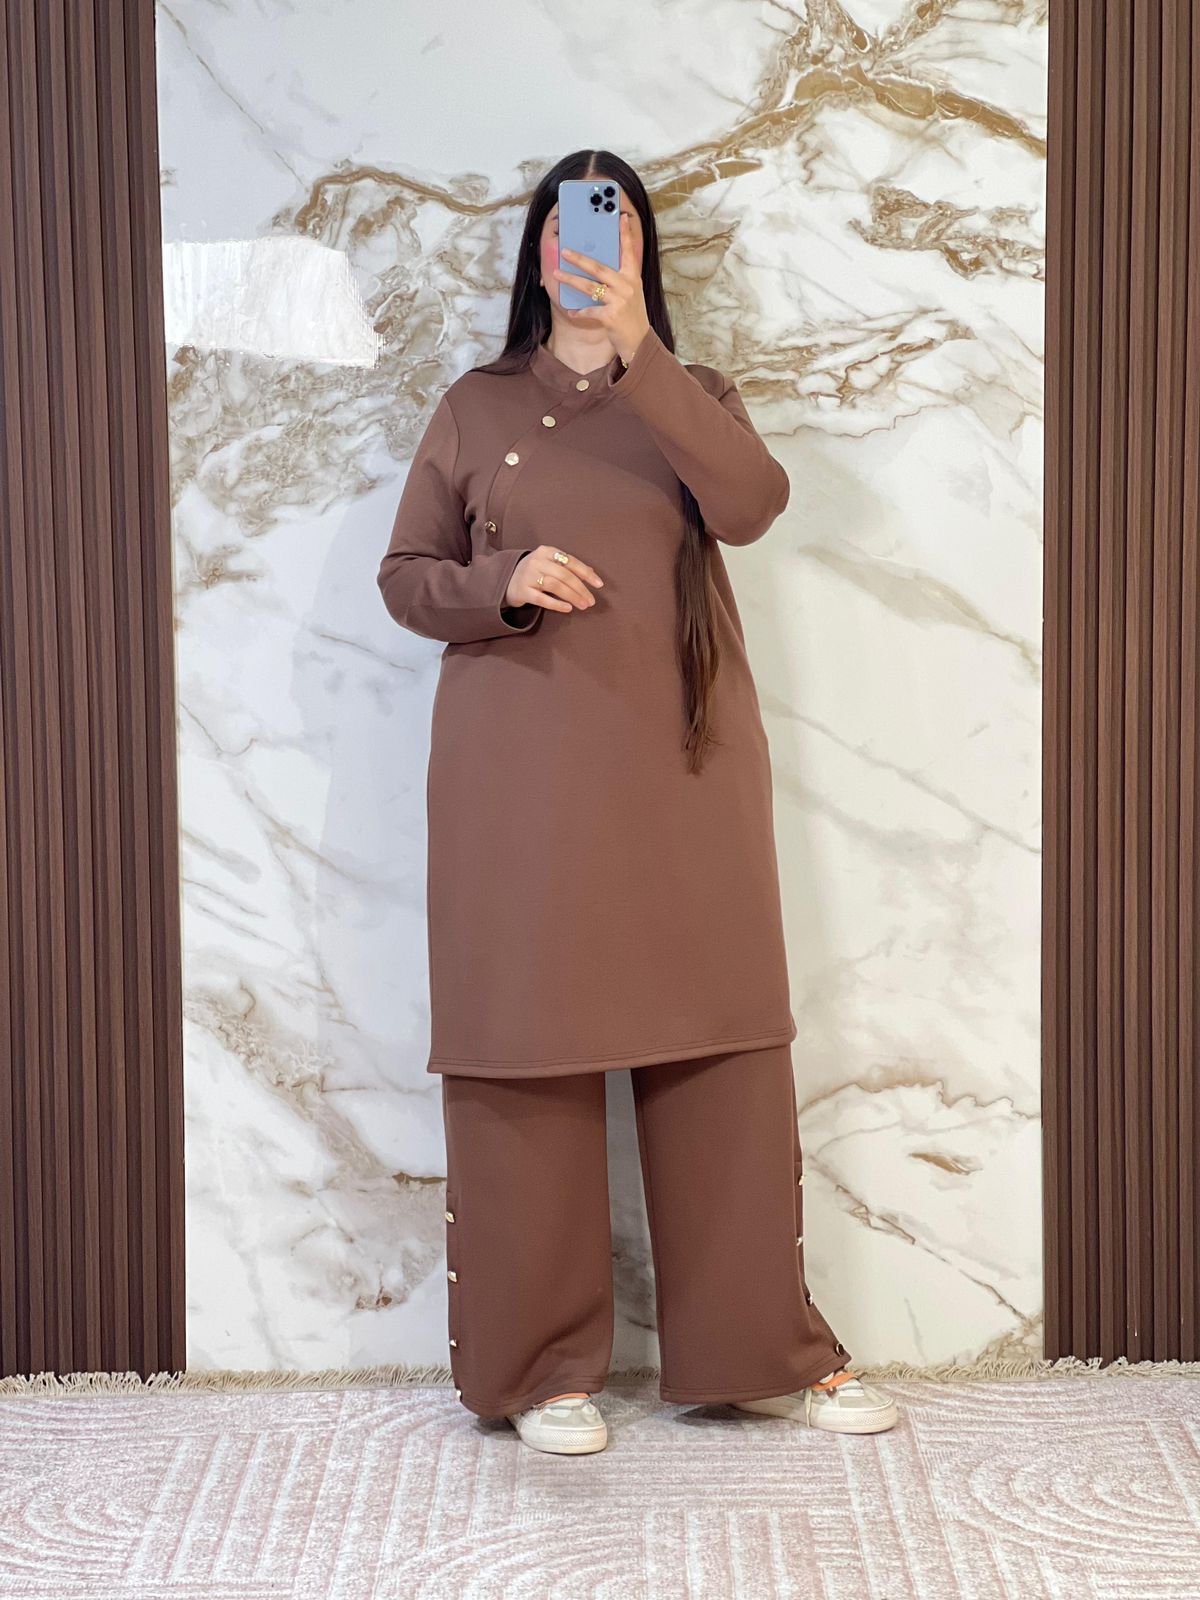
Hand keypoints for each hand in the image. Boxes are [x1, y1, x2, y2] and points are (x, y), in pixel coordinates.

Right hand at [506, 546, 603, 613]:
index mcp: (546, 551)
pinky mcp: (523, 591)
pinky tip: (568, 608)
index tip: (599, 584)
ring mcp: (528, 576)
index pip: (570, 561)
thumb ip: (568, 567)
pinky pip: (542, 598)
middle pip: (564, 574)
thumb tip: (592, 573)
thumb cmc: (534, 572)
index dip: (586, 573)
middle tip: (591, 601)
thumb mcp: (549, 563)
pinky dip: (557, 604)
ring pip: (555, 585)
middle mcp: (536, 561)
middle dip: (581, 588)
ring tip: (583, 605)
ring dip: (572, 596)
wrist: (506, 580)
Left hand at [552, 214, 650, 365]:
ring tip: (557, 273)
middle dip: (580, 259)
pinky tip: (571, 311)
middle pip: (599, 268)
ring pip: (590, 287)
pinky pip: (589, 311)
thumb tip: (597, 268)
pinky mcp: (611, 316)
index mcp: (632, 278)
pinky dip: (579, 312)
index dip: (625, 234)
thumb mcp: (631, 294)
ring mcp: (619, 301)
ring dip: (571, 280)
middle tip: (565, 250)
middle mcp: (627, 287)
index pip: (628, 252)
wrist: (640, 342)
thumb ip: (618, 280)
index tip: (622, 217)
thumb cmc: (632, 317)